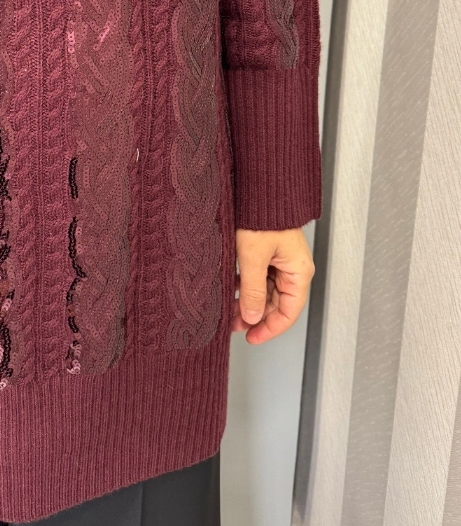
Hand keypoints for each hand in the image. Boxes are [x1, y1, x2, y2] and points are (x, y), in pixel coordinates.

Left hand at [232, 227, 314, 343]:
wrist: (259, 188)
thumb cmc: (263, 217)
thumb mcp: (254, 257)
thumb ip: (253, 290)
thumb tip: (252, 317)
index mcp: (299, 272)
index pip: (288, 313)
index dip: (269, 329)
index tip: (250, 337)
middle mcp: (293, 269)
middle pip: (276, 304)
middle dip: (255, 316)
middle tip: (232, 324)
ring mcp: (281, 261)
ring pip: (265, 292)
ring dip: (247, 302)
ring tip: (227, 310)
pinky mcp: (268, 253)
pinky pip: (259, 278)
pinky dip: (245, 286)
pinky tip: (229, 290)